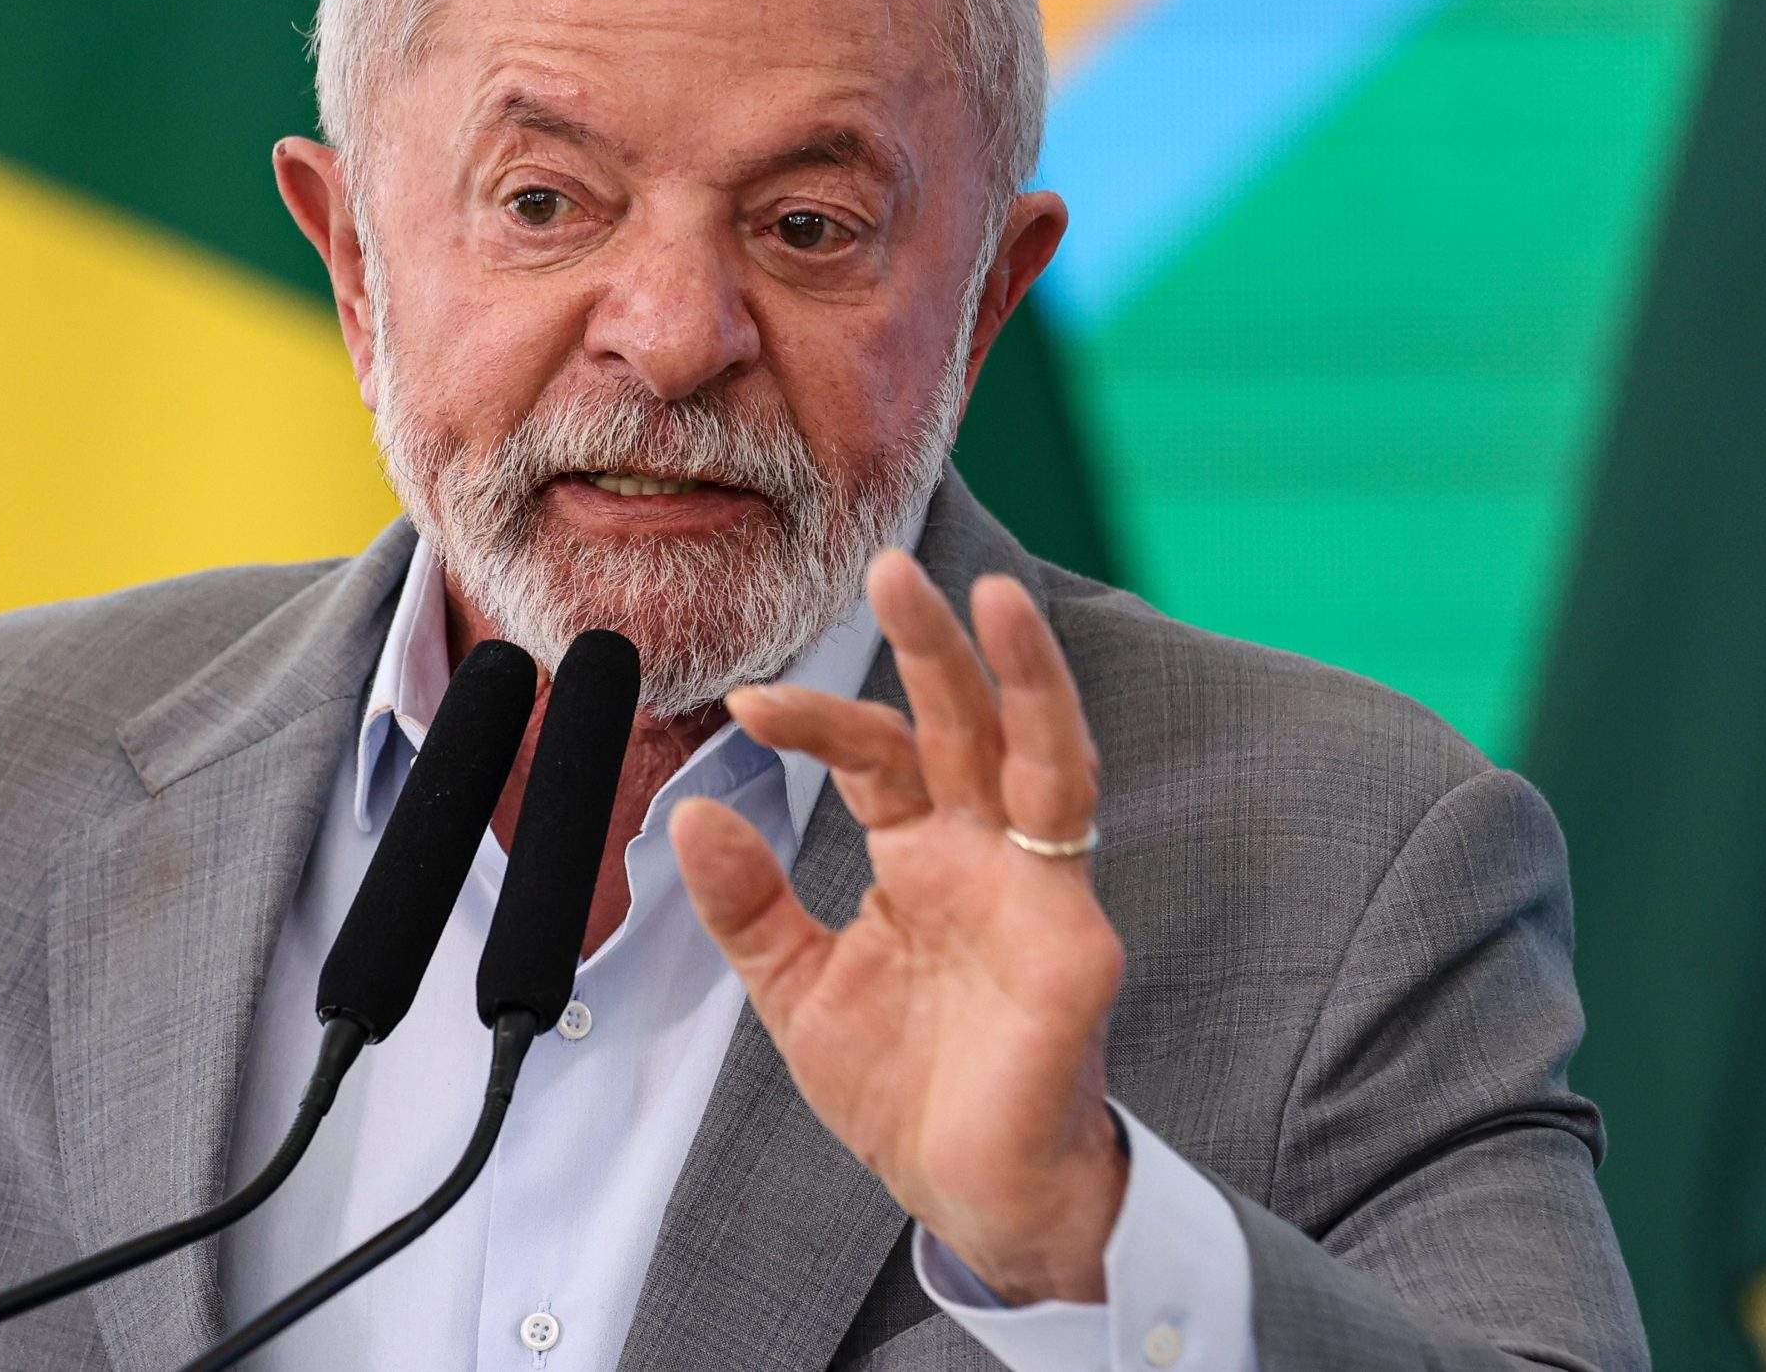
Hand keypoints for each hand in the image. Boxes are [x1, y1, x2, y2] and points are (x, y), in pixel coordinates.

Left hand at [669, 551, 1126, 1303]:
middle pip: (966, 723)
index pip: (876, 753)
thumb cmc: (905, 1091)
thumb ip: (749, 903)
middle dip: (934, 643)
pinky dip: (1046, 782)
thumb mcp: (795, 987)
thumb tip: (692, 809)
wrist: (973, 1201)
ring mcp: (1040, 892)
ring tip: (996, 595)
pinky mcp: (1072, 944)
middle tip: (888, 564)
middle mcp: (989, 856)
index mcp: (926, 857)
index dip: (814, 719)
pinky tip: (1027, 728)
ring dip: (1024, 674)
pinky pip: (1065, 847)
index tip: (742, 701)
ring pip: (1044, 754)